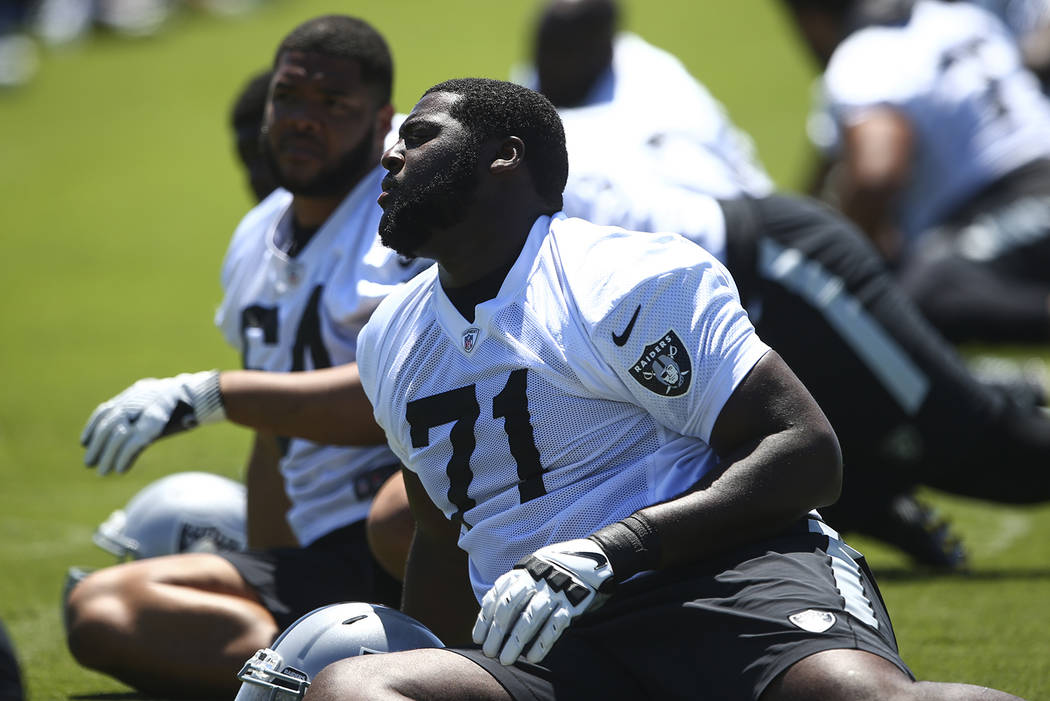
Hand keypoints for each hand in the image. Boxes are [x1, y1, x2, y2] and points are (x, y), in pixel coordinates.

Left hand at [81, 370, 224, 474]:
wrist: (201, 395)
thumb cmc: (183, 402)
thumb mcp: (158, 404)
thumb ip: (144, 413)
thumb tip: (131, 429)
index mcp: (134, 394)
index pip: (104, 411)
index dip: (92, 428)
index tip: (84, 443)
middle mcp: (135, 402)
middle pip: (108, 426)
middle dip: (97, 447)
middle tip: (89, 464)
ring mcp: (143, 413)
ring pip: (118, 437)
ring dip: (108, 456)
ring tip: (103, 472)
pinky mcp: (152, 426)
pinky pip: (132, 443)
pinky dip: (124, 457)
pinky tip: (119, 469)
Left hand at [472, 538, 614, 664]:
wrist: (591, 556)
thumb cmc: (552, 571)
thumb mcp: (530, 571)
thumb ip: (512, 588)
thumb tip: (489, 616)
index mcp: (521, 574)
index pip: (496, 597)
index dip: (485, 619)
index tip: (478, 639)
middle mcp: (535, 581)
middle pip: (509, 608)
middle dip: (497, 633)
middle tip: (489, 654)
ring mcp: (554, 591)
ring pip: (530, 618)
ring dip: (516, 642)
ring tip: (506, 660)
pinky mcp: (572, 603)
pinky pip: (555, 624)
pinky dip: (543, 642)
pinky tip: (533, 657)